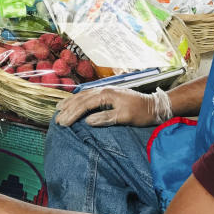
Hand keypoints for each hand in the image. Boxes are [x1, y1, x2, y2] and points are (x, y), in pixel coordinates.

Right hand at [55, 87, 172, 127]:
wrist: (155, 105)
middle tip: (57, 120)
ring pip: (82, 95)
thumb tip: (88, 121)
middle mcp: (103, 90)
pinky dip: (78, 99)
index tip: (64, 124)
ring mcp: (104, 90)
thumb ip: (106, 118)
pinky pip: (88, 95)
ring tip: (59, 109)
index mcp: (106, 95)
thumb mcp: (125, 117)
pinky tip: (73, 102)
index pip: (84, 105)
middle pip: (80, 99)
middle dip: (68, 110)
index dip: (72, 114)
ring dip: (70, 103)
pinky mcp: (107, 94)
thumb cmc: (141, 113)